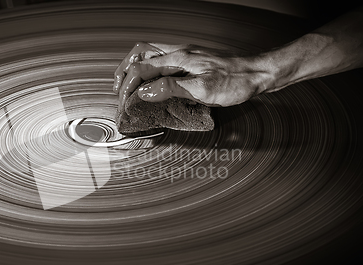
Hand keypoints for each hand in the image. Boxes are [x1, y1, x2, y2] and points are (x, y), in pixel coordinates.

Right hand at [113, 42, 271, 106]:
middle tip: (117, 89)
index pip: (141, 69)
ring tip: (126, 83)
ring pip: (149, 54)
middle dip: (123, 71)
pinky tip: (149, 80)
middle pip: (140, 53)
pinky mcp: (189, 62)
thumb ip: (172, 88)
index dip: (128, 86)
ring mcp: (183, 56)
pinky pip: (160, 60)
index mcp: (179, 59)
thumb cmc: (234, 82)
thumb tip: (145, 92)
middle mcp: (178, 53)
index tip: (123, 102)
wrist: (255, 74)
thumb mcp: (204, 89)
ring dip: (133, 67)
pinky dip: (147, 69)